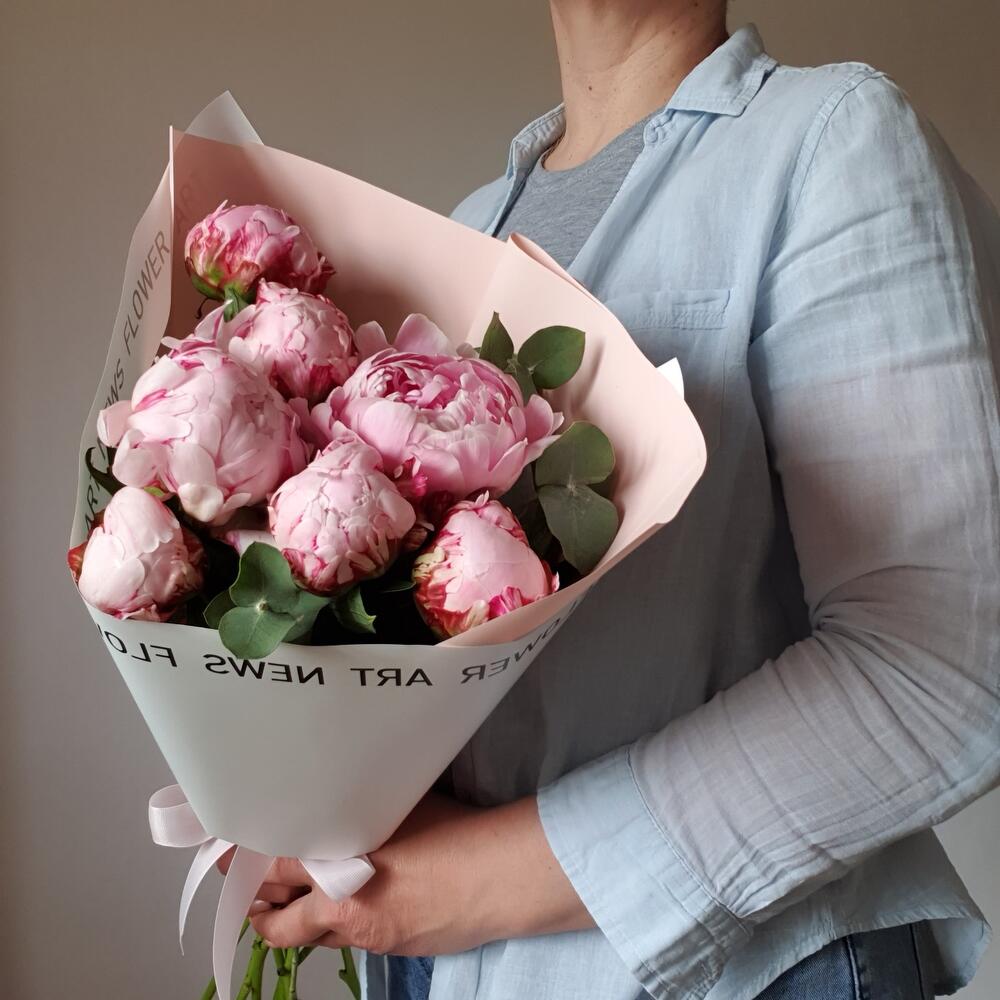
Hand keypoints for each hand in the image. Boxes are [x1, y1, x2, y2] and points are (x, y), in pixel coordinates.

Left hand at [220, 791, 593, 954]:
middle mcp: (339, 901)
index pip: (267, 864)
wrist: (495, 877)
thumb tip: (333, 798)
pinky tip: (336, 907)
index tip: (224, 850)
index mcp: (339, 855)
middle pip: (273, 910)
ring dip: (282, 920)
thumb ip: (356, 807)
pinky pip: (339, 942)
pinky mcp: (383, 949)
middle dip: (249, 898)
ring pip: (301, 936)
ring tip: (272, 903)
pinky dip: (326, 926)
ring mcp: (360, 932)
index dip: (239, 861)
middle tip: (236, 880)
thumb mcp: (396, 803)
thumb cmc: (453, 829)